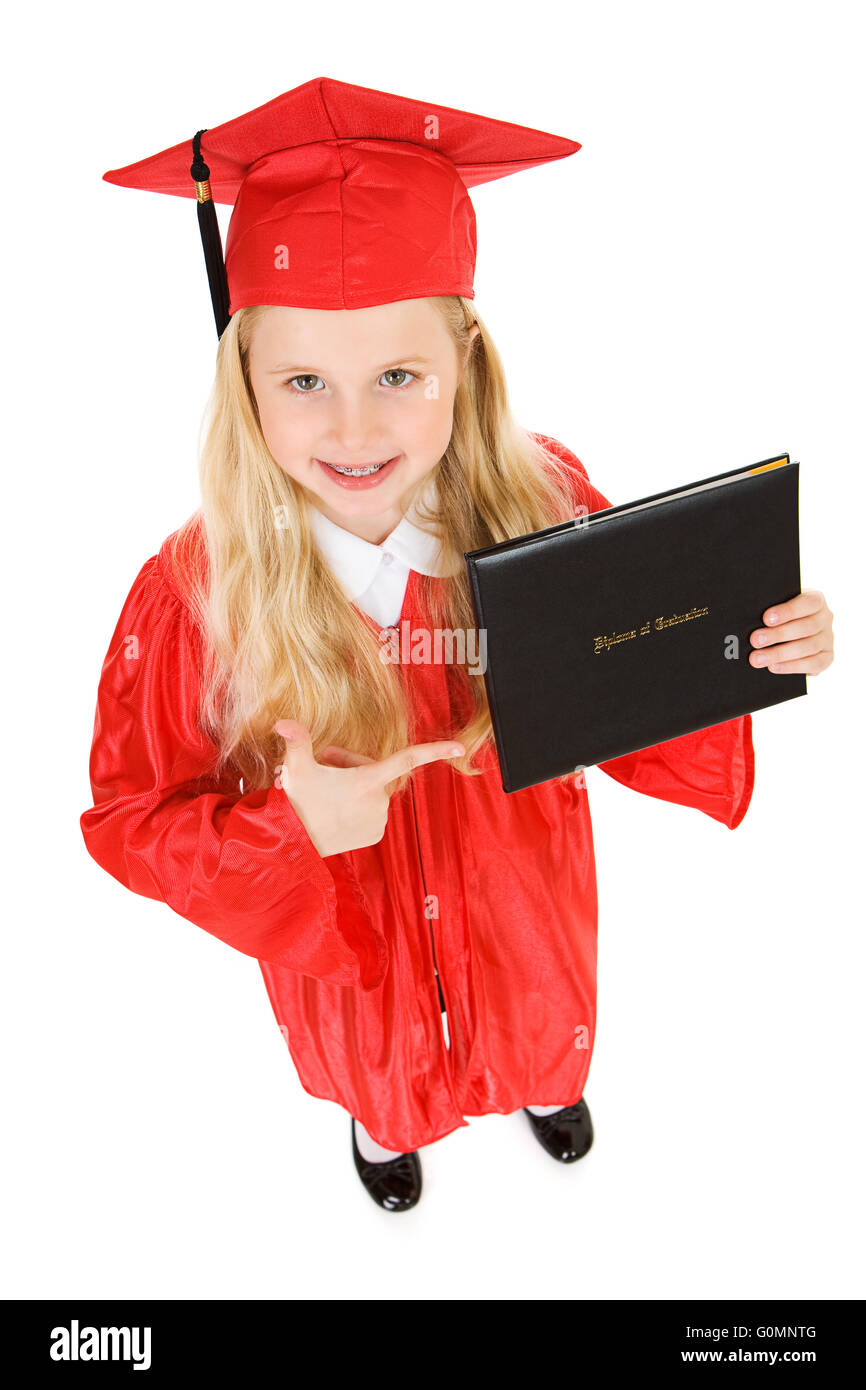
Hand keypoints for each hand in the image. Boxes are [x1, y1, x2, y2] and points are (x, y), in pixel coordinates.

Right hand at [272, 719, 464, 857]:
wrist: (296, 846)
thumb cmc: (297, 804)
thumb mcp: (296, 770)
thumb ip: (296, 741)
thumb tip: (283, 722)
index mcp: (368, 781)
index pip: (408, 759)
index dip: (435, 750)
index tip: (461, 746)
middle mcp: (379, 801)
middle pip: (371, 768)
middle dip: (348, 762)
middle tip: (322, 761)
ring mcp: (379, 820)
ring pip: (370, 789)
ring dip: (351, 783)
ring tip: (324, 787)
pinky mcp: (375, 835)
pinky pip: (370, 810)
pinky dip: (355, 805)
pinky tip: (335, 808)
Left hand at [749, 588, 833, 674]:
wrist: (788, 634)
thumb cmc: (779, 617)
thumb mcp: (778, 608)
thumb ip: (772, 612)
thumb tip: (752, 619)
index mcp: (816, 599)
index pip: (808, 603)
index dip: (788, 611)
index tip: (766, 618)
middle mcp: (825, 618)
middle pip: (806, 627)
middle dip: (778, 635)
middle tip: (755, 640)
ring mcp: (828, 638)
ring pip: (808, 646)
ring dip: (780, 653)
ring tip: (757, 658)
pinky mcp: (827, 657)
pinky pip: (813, 664)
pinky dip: (792, 666)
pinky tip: (773, 667)